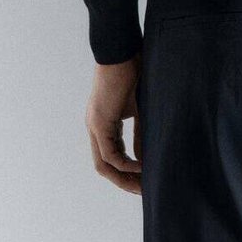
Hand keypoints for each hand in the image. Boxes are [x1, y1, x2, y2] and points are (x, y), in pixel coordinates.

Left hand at [85, 54, 142, 194]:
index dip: (127, 172)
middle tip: (144, 192)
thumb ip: (141, 132)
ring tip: (142, 186)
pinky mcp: (99, 121)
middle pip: (105, 166)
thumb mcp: (140, 107)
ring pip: (103, 164)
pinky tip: (140, 167)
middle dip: (124, 182)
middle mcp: (95, 127)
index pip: (112, 156)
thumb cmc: (133, 70)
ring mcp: (95, 125)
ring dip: (122, 178)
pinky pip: (109, 153)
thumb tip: (145, 158)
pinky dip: (124, 163)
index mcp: (105, 123)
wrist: (122, 49)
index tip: (145, 180)